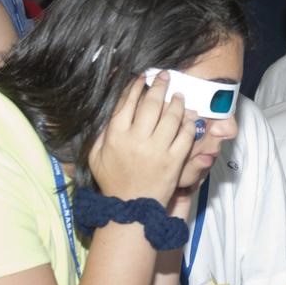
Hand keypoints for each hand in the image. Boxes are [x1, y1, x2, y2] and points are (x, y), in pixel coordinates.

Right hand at [88, 73, 195, 203]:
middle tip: (164, 76)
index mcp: (116, 136)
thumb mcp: (96, 156)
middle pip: (151, 105)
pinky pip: (185, 136)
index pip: (127, 103)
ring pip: (171, 117)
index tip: (142, 77)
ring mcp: (157, 150)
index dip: (136, 87)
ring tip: (178, 95)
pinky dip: (188, 123)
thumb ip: (102, 133)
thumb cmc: (113, 181)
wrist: (131, 208)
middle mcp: (137, 140)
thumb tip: (111, 112)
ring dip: (176, 102)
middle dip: (159, 86)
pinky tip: (189, 116)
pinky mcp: (174, 161)